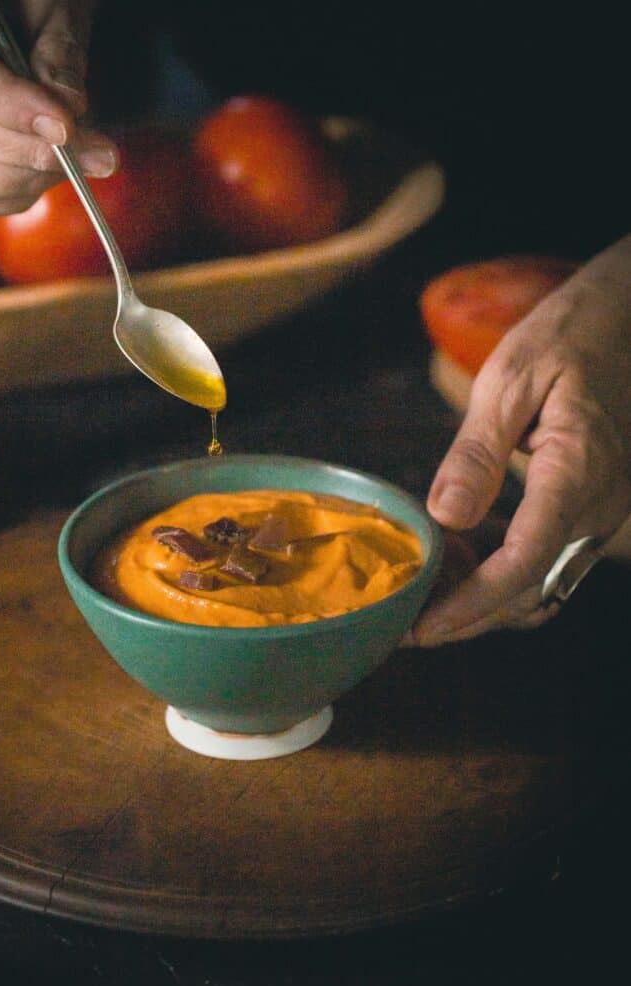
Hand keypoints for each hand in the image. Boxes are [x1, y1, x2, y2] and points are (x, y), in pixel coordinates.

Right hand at [0, 0, 117, 219]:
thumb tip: (69, 113)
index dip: (13, 106)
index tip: (66, 127)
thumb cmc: (30, 3)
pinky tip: (47, 174)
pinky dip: (13, 196)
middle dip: (30, 151)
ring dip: (25, 178)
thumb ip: (58, 54)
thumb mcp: (51, 7)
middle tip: (92, 155)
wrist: (9, 15)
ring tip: (76, 162)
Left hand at [410, 234, 630, 644]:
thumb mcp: (512, 378)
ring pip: (541, 579)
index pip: (524, 562)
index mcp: (579, 471)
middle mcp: (600, 503)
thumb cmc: (575, 330)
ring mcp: (603, 507)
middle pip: (531, 587)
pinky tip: (460, 551)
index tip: (423, 629)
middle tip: (407, 623)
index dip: (472, 605)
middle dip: (469, 615)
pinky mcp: (595, 501)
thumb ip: (478, 454)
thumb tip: (445, 518)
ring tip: (424, 589)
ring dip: (484, 596)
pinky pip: (550, 553)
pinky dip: (503, 567)